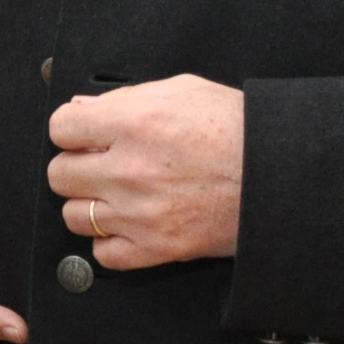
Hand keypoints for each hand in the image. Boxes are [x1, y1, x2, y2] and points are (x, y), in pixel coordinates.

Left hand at [48, 75, 243, 269]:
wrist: (283, 177)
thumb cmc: (240, 131)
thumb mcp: (184, 91)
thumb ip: (126, 97)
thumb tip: (83, 106)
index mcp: (135, 124)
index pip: (60, 128)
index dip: (71, 130)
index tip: (83, 134)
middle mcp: (131, 170)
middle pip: (59, 174)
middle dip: (77, 166)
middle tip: (100, 164)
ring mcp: (141, 214)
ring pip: (74, 215)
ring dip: (89, 204)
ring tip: (116, 194)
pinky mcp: (157, 248)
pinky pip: (102, 253)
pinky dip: (110, 241)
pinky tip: (128, 223)